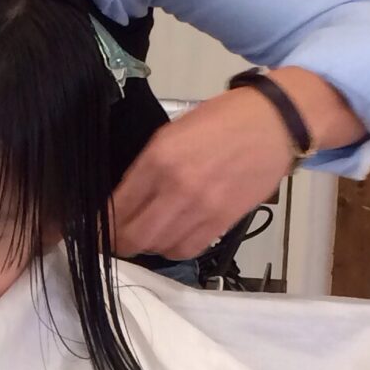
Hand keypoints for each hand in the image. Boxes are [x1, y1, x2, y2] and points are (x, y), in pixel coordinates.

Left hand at [110, 89, 298, 260]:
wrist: (275, 123)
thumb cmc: (224, 119)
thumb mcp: (174, 130)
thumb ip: (149, 165)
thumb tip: (127, 196)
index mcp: (158, 158)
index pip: (116, 206)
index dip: (99, 224)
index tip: (94, 229)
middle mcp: (176, 187)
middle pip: (132, 236)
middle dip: (117, 243)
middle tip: (113, 240)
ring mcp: (201, 208)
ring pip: (158, 247)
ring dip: (146, 246)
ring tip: (144, 237)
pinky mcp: (223, 221)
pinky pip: (188, 250)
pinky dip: (174, 249)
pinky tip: (172, 239)